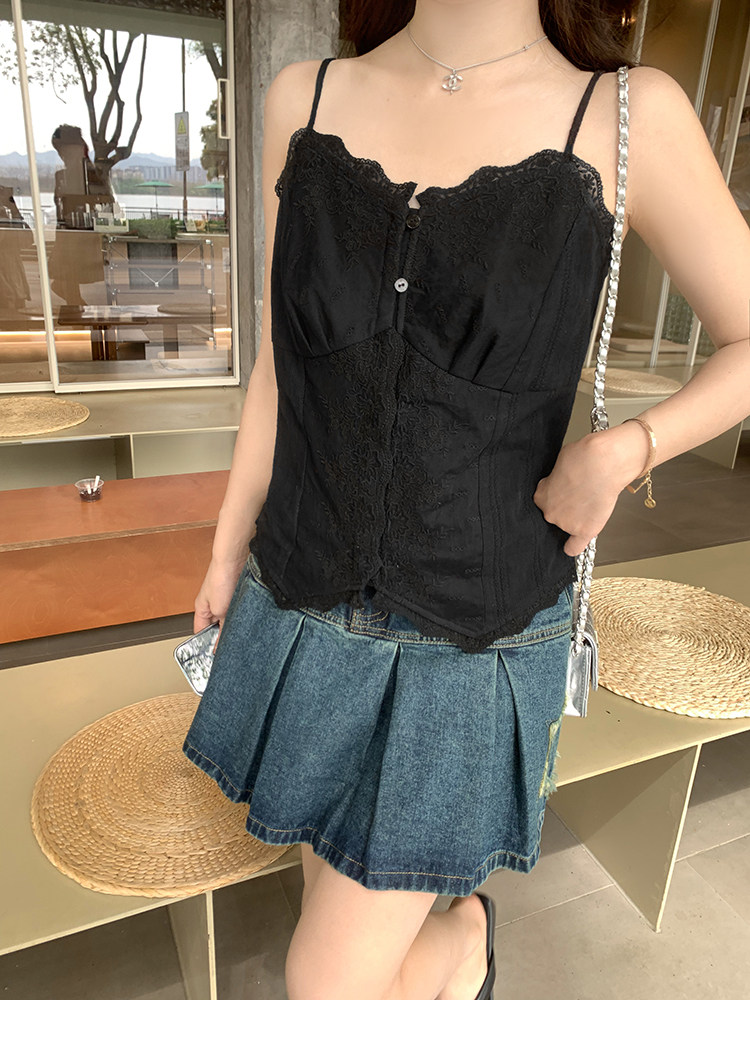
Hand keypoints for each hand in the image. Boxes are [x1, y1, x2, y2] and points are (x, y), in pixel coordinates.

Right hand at [193, 553, 247, 648]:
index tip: (214, 656)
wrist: (235, 559)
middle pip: (216, 628)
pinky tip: (249, 621)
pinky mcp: (238, 595)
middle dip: (223, 636)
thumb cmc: (220, 578)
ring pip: (230, 620)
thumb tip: (220, 645)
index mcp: (202, 610)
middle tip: (232, 647)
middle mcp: (213, 606)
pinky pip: (240, 611)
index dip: (206, 645)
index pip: (200, 633)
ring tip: (242, 634)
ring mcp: (226, 600)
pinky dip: (243, 617)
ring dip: (236, 625)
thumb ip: (222, 628)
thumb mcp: (220, 610)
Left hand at [533, 427, 646, 556]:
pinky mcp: (585, 530)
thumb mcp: (559, 463)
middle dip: (565, 506)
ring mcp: (567, 524)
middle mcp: (550, 513)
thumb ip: (556, 479)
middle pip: (554, 514)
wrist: (604, 463)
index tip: (563, 491)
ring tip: (590, 502)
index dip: (556, 494)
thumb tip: (562, 482)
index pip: (544, 501)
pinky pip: (574, 547)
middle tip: (579, 495)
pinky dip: (573, 547)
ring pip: (568, 525)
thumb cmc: (584, 456)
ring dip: (576, 517)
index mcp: (541, 496)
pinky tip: (572, 546)